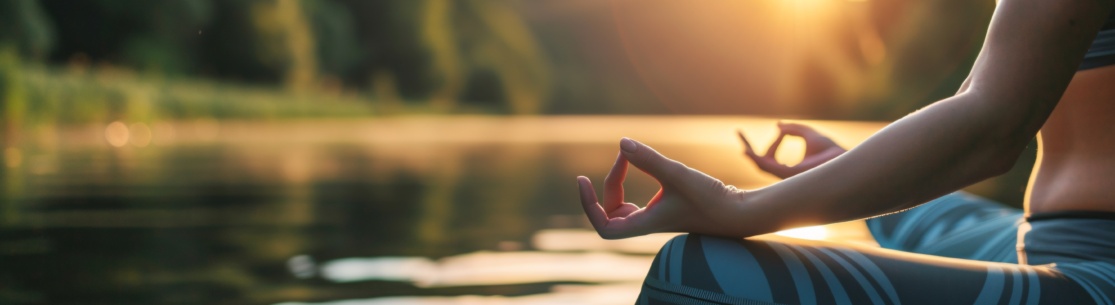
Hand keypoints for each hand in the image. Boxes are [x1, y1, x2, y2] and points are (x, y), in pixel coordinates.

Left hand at [577, 138, 746, 238]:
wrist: (741, 214)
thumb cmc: (712, 199)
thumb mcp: (678, 175)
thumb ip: (650, 160)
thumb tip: (622, 143)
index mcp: (645, 225)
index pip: (604, 227)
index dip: (588, 206)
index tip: (583, 180)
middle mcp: (647, 225)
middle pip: (609, 213)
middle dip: (609, 183)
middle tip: (623, 157)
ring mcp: (656, 218)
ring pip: (621, 207)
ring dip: (618, 183)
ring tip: (628, 158)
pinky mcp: (666, 210)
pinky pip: (637, 201)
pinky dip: (633, 182)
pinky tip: (644, 163)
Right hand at [738, 122, 845, 178]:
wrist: (843, 158)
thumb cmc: (830, 151)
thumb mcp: (809, 134)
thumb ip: (793, 129)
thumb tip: (777, 125)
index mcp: (790, 170)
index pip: (770, 158)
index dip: (762, 145)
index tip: (760, 131)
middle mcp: (786, 175)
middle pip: (761, 162)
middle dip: (749, 149)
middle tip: (738, 133)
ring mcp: (786, 176)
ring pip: (760, 164)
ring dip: (750, 152)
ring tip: (742, 139)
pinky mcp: (787, 174)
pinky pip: (766, 166)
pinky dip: (755, 158)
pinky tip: (746, 150)